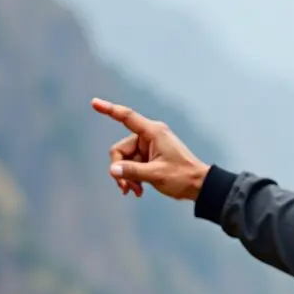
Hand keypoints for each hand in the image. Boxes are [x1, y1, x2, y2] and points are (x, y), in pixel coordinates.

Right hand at [91, 97, 210, 200]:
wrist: (200, 186)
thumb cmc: (183, 177)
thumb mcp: (156, 175)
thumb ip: (132, 172)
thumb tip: (113, 170)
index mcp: (153, 133)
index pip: (127, 117)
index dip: (109, 109)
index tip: (94, 103)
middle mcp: (149, 137)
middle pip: (120, 150)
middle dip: (120, 169)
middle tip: (126, 188)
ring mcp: (149, 148)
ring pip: (124, 160)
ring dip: (127, 177)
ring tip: (135, 191)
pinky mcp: (150, 159)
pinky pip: (132, 166)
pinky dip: (133, 178)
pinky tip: (138, 191)